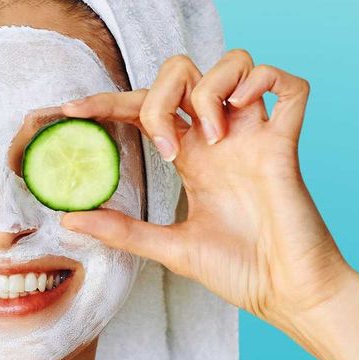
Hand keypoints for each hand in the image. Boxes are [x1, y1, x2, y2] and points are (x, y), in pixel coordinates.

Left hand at [57, 49, 354, 340]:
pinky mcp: (287, 145)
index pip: (142, 107)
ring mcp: (255, 136)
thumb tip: (68, 219)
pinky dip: (266, 80)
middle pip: (183, 71)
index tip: (70, 110)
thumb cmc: (240, 272)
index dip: (106, 101)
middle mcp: (220, 137)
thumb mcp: (169, 249)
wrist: (290, 296)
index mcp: (190, 156)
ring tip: (213, 136)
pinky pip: (289, 87)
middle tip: (166, 147)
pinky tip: (245, 108)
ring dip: (210, 89)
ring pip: (234, 63)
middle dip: (160, 94)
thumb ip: (122, 230)